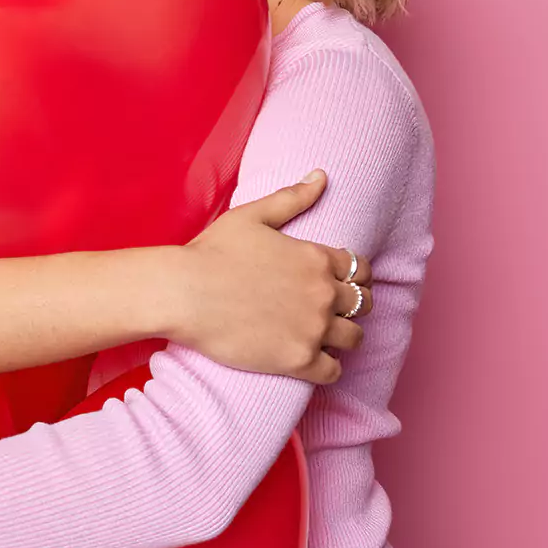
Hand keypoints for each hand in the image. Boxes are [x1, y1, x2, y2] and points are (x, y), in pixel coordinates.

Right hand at [174, 170, 371, 384]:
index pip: (360, 268)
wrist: (182, 294)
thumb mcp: (250, 215)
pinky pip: (334, 371)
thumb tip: (321, 176)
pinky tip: (312, 360)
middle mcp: (323, 293)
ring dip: (343, 336)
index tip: (339, 282)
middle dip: (353, 305)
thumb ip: (291, 198)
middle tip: (332, 309)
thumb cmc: (211, 252)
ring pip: (354, 338)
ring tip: (323, 336)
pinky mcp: (298, 361)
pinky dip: (328, 367)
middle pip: (364, 304)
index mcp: (316, 257)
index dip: (353, 275)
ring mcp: (313, 329)